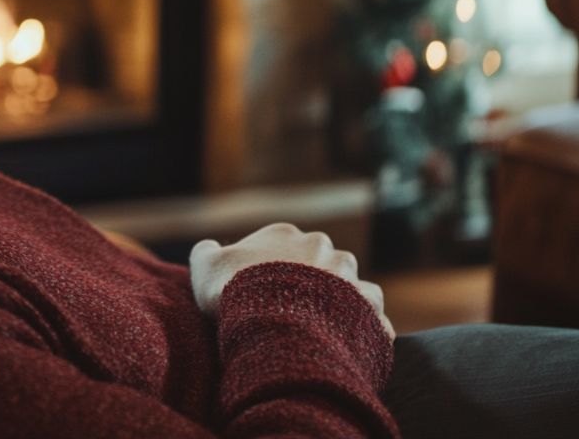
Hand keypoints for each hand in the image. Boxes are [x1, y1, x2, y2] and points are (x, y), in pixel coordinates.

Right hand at [189, 223, 394, 339]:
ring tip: (323, 330)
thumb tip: (207, 248)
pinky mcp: (370, 309)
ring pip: (351, 287)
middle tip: (292, 312)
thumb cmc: (238, 291)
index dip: (270, 268)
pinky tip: (350, 343)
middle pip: (318, 262)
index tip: (261, 291)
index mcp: (286, 234)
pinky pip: (373, 318)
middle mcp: (323, 248)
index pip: (281, 245)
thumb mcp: (205, 266)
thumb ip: (205, 252)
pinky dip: (365, 328)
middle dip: (311, 283)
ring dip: (342, 303)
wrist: (278, 325)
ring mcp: (351, 277)